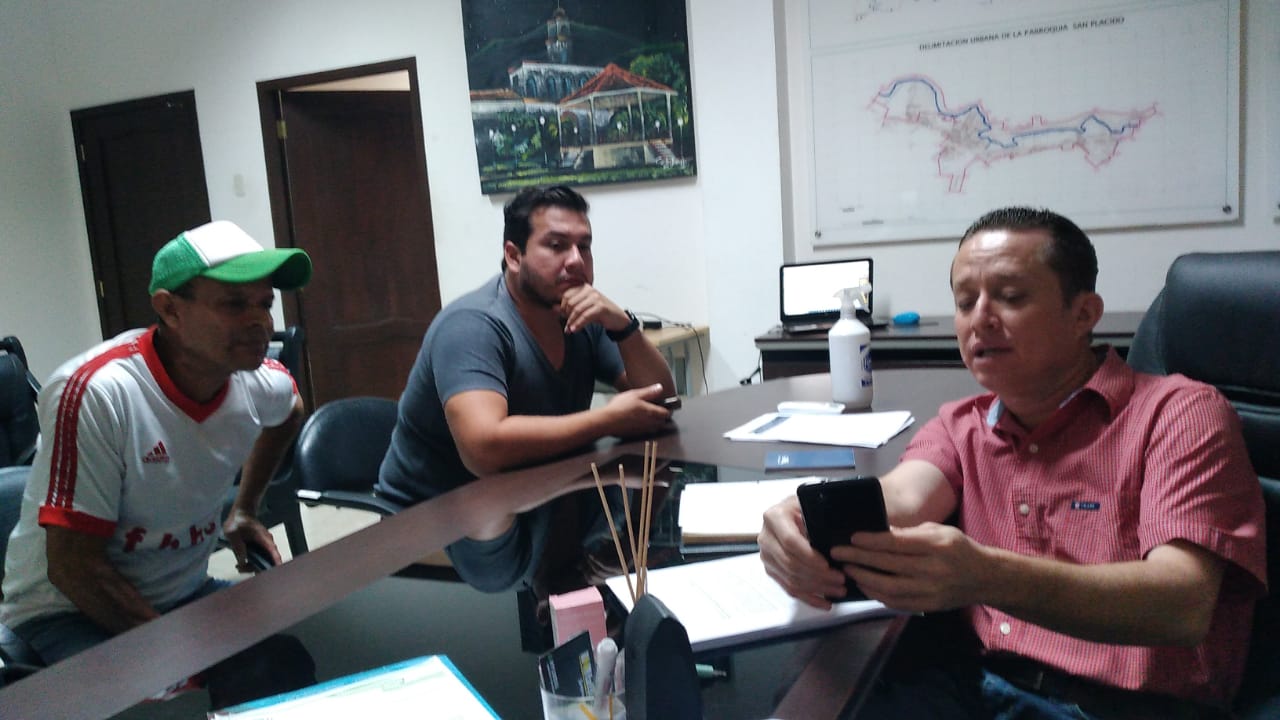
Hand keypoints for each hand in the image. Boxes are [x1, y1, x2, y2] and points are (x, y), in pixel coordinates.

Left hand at [222, 508, 281, 571]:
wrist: (241, 515)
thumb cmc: (238, 521)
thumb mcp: (232, 532)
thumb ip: (237, 546)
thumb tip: (242, 561)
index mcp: (262, 536)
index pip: (272, 549)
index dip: (275, 559)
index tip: (278, 567)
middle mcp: (266, 543)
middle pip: (269, 560)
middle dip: (257, 568)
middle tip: (242, 569)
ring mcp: (263, 547)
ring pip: (263, 562)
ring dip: (252, 567)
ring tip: (239, 567)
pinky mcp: (259, 550)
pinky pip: (259, 561)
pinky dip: (250, 565)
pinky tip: (240, 565)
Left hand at [560, 284, 626, 334]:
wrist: (618, 319)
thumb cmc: (600, 313)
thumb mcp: (583, 309)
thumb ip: (569, 308)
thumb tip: (553, 308)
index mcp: (584, 287)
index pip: (566, 295)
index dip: (562, 307)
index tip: (563, 316)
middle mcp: (590, 290)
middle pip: (570, 302)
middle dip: (566, 315)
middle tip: (567, 325)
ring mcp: (596, 298)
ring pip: (576, 310)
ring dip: (571, 322)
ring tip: (569, 330)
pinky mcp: (601, 307)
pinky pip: (585, 316)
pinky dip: (578, 324)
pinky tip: (574, 330)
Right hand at [601, 383, 671, 437]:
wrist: (607, 421)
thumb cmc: (620, 407)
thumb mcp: (635, 394)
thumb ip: (649, 392)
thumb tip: (660, 388)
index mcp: (651, 412)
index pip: (666, 413)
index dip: (668, 410)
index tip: (666, 407)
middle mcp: (649, 423)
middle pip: (662, 422)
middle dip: (662, 418)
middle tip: (659, 412)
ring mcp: (643, 430)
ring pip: (654, 428)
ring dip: (655, 424)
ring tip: (650, 417)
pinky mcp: (636, 434)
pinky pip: (646, 432)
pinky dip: (646, 428)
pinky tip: (640, 423)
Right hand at [758, 496, 848, 609]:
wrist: (789, 512)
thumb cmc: (803, 506)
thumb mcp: (809, 503)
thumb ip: (819, 516)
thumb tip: (839, 539)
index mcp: (774, 517)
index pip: (790, 542)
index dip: (809, 556)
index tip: (828, 565)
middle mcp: (766, 538)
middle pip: (791, 564)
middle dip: (818, 576)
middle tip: (841, 579)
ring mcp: (767, 556)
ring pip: (791, 579)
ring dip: (817, 588)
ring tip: (839, 590)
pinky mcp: (772, 570)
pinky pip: (789, 589)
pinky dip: (809, 598)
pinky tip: (825, 602)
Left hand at [836, 522, 990, 612]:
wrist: (984, 578)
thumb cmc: (958, 548)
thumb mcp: (938, 531)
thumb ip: (909, 533)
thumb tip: (878, 532)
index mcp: (937, 546)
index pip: (897, 544)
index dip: (871, 541)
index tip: (852, 538)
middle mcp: (933, 570)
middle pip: (888, 565)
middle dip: (859, 559)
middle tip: (838, 553)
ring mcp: (930, 591)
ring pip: (888, 588)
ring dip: (863, 578)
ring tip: (846, 569)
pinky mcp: (927, 606)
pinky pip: (896, 602)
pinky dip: (876, 594)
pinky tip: (864, 584)